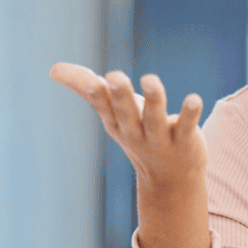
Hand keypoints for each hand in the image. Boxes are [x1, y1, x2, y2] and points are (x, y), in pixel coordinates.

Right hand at [49, 63, 207, 185]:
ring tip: (151, 80)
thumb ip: (85, 87)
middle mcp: (135, 130)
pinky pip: (186, 127)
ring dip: (154, 100)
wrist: (169, 179)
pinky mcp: (185, 140)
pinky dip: (189, 114)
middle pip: (126, 112)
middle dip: (120, 95)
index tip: (92, 80)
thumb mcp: (111, 112)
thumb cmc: (136, 133)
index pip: (103, 104)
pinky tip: (194, 99)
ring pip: (155, 119)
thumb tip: (52, 69)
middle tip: (116, 76)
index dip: (96, 92)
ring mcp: (159, 138)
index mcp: (116, 121)